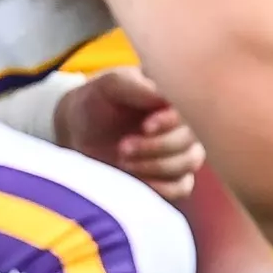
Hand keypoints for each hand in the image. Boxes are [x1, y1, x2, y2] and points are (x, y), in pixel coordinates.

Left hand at [53, 68, 204, 201]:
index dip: (173, 123)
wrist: (78, 130)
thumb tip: (166, 99)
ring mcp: (180, 152)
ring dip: (157, 166)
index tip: (145, 127)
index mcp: (174, 97)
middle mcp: (183, 124)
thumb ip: (137, 86)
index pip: (193, 110)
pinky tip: (139, 181)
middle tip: (123, 147)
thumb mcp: (110, 85)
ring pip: (190, 162)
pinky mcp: (171, 177)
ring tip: (124, 161)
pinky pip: (183, 187)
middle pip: (191, 139)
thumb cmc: (96, 101)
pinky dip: (164, 187)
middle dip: (157, 146)